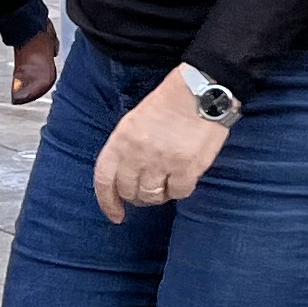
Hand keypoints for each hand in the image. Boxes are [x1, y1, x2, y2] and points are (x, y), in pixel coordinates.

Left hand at [95, 71, 231, 222]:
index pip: (105, 180)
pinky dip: (178, 191)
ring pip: (152, 196)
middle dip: (135, 197)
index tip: (115, 214)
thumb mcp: (134, 120)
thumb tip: (127, 173)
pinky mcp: (186, 168)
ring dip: (156, 196)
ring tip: (163, 187)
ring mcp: (162, 163)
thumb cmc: (169, 102)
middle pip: (129, 191)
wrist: (202, 92)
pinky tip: (181, 180)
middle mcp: (137, 154)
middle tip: (144, 193)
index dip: (107, 202)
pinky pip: (177, 193)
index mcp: (121, 140)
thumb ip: (126, 147)